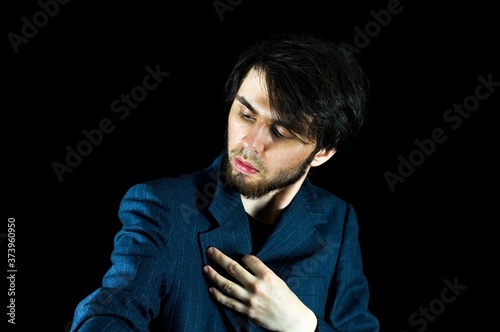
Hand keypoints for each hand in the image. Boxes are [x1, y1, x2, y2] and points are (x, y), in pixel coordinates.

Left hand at [202, 246, 316, 331]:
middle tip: (210, 250)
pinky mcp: (247, 311)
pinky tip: (211, 288)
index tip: (242, 258)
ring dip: (214, 275)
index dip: (244, 256)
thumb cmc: (287, 300)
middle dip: (220, 258)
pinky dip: (218, 295)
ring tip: (206, 268)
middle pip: (233, 268)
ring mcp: (250, 299)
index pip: (249, 259)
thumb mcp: (278, 281)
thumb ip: (262, 273)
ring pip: (227, 285)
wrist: (294, 321)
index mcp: (267, 276)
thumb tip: (246, 266)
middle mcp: (257, 286)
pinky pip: (228, 302)